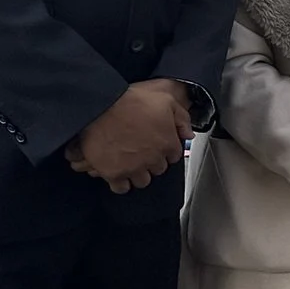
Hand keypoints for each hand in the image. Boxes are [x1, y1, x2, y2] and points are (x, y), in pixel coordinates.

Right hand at [66, 80, 190, 192]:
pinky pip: (121, 188)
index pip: (173, 156)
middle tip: (143, 153)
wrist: (101, 107)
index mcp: (168, 143)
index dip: (165, 150)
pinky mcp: (114, 174)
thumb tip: (188, 134)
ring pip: (142, 180)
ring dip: (138, 173)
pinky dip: (120, 183)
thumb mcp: (165, 100)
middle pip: (158, 169)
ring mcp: (133, 168)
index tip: (158, 146)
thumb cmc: (131, 101)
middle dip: (152, 162)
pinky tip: (118, 173)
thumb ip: (181, 118)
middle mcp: (153, 159)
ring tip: (131, 163)